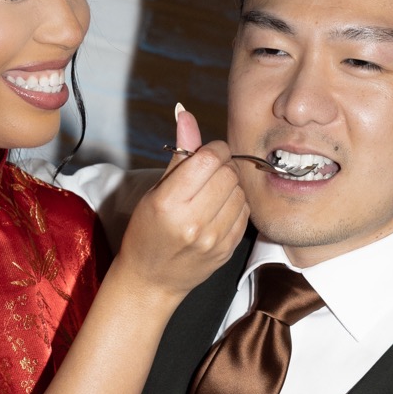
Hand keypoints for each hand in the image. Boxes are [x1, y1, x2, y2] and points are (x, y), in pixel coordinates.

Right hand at [113, 116, 247, 302]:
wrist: (151, 280)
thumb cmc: (147, 232)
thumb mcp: (155, 190)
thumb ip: (178, 153)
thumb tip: (186, 113)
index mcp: (169, 203)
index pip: (209, 158)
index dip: (213, 149)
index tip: (206, 154)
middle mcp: (193, 222)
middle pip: (228, 173)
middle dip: (222, 166)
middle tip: (208, 174)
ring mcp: (213, 239)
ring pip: (240, 191)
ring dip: (230, 186)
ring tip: (211, 195)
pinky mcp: (227, 249)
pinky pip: (245, 212)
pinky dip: (235, 205)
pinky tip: (218, 211)